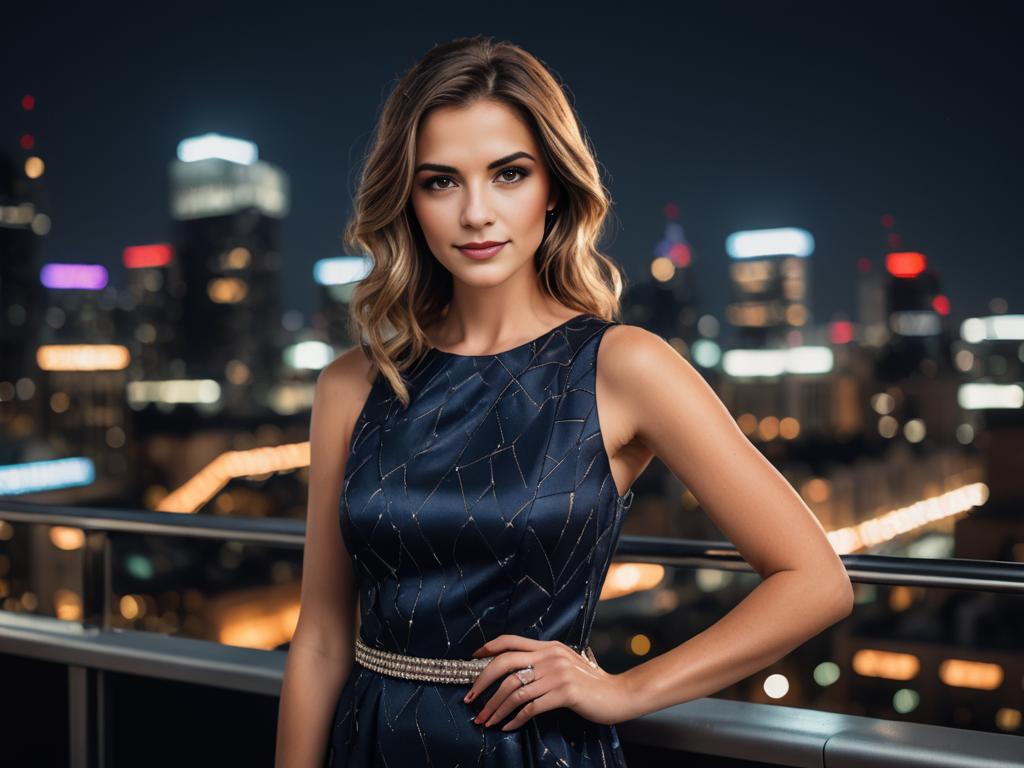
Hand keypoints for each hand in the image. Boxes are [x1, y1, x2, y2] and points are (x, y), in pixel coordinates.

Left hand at [463, 634, 635, 730]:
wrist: (618, 694)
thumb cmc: (590, 682)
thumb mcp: (565, 663)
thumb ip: (543, 662)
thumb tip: (513, 671)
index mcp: (549, 646)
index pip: (511, 641)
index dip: (488, 649)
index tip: (471, 660)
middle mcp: (551, 656)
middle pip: (505, 663)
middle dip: (482, 682)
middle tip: (469, 698)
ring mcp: (558, 674)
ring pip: (514, 689)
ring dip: (495, 708)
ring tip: (485, 720)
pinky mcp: (565, 693)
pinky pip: (530, 707)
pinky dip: (514, 719)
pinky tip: (506, 726)